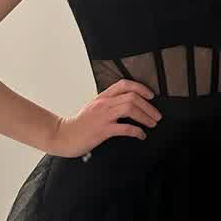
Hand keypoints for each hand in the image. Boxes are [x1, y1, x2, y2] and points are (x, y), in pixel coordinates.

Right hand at [48, 79, 162, 157]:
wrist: (63, 136)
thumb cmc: (80, 123)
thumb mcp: (94, 107)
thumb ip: (110, 102)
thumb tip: (129, 104)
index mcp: (103, 96)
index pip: (125, 84)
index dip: (141, 87)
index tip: (151, 96)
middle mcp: (104, 103)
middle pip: (132, 97)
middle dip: (148, 106)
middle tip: (157, 115)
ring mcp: (103, 116)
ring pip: (130, 109)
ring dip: (145, 116)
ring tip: (152, 123)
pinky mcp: (102, 130)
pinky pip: (124, 128)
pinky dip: (137, 131)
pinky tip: (141, 135)